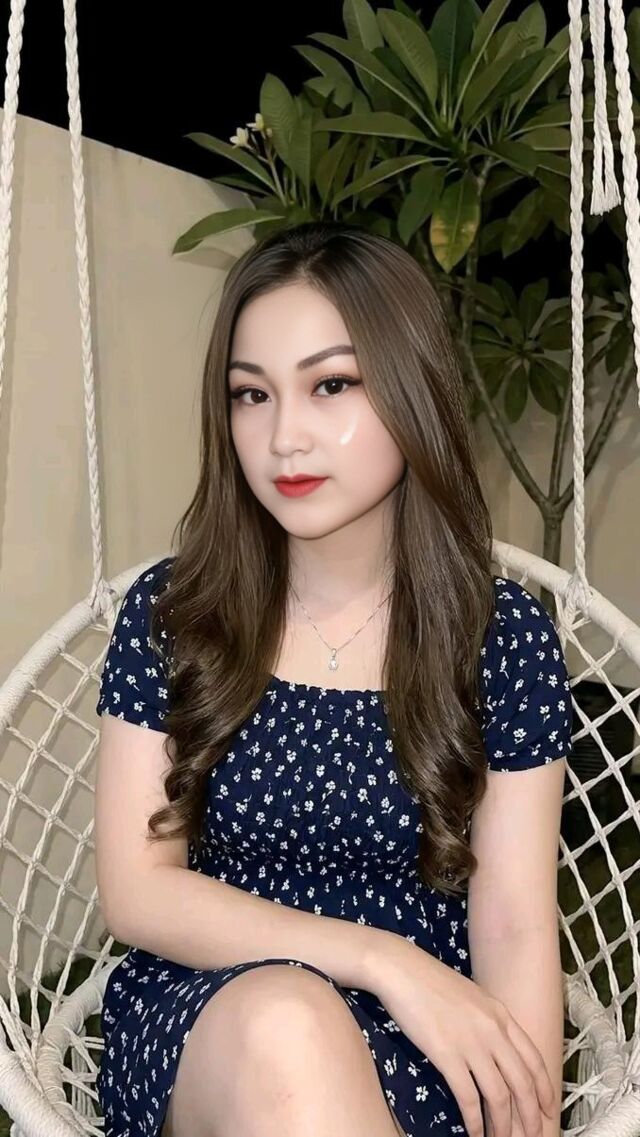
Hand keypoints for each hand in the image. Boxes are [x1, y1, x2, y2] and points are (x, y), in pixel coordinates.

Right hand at [369, 936, 555, 1136]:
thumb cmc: (429, 980)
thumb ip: (488, 1021)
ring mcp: (471, 1042)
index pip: (534, 1059)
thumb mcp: (471, 996)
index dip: (545, 1089)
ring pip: (500, 1096)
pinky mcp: (447, 1054)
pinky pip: (468, 1097)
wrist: (400, 969)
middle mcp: (493, 1030)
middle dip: (531, 1117)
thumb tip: (495, 1049)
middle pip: (523, 1083)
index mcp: (501, 1014)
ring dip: (504, 1127)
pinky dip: (475, 1122)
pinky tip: (474, 1134)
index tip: (548, 1110)